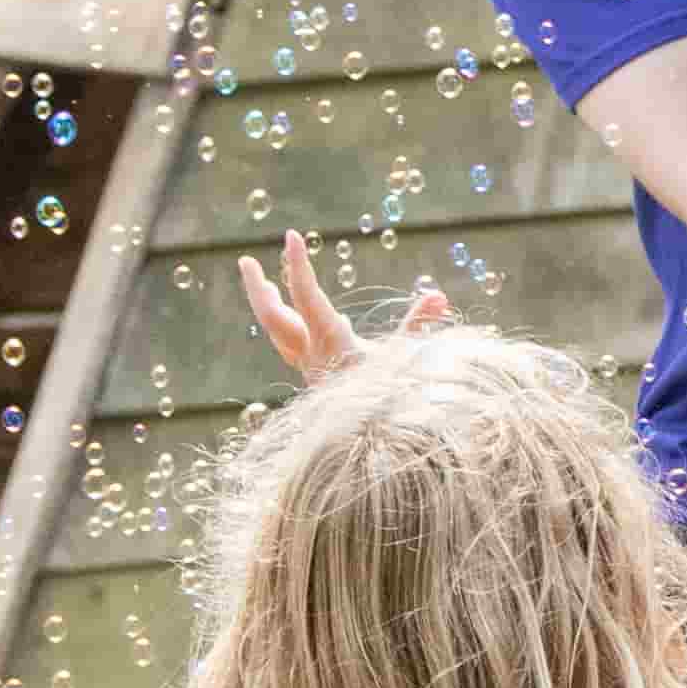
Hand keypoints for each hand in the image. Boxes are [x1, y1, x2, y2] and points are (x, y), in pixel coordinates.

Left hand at [241, 233, 448, 384]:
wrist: (366, 450)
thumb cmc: (389, 404)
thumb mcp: (407, 361)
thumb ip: (419, 327)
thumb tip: (439, 297)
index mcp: (331, 344)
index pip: (307, 297)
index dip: (297, 266)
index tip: (291, 237)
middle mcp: (312, 356)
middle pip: (273, 319)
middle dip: (259, 288)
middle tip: (247, 262)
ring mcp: (309, 369)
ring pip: (278, 333)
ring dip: (269, 305)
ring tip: (265, 284)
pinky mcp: (314, 378)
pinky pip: (291, 346)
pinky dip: (288, 325)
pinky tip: (294, 318)